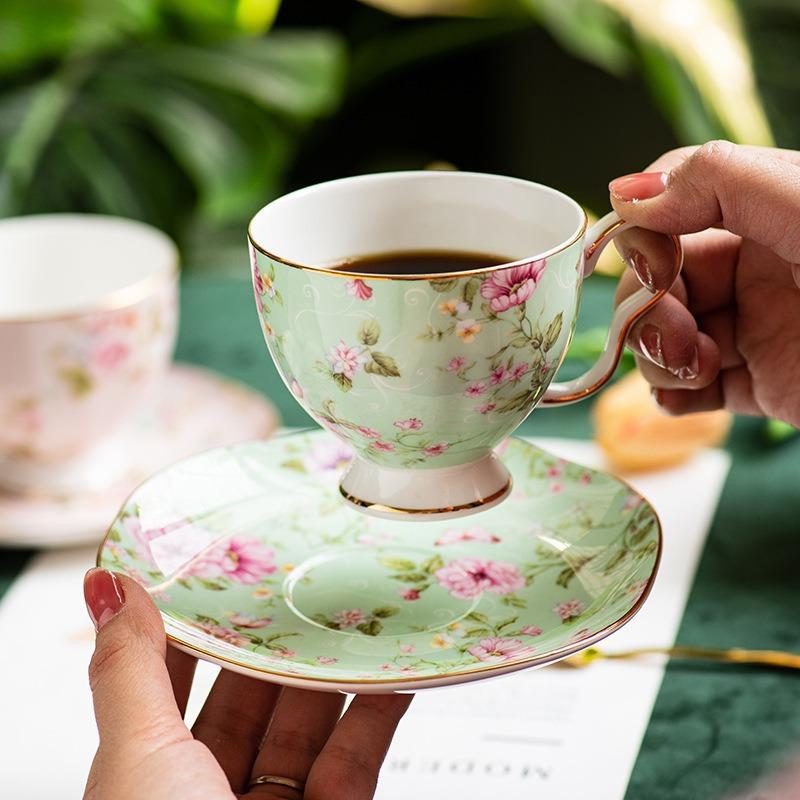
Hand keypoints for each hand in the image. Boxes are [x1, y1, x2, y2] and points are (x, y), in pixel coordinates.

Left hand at [83, 569, 411, 799]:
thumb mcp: (137, 756)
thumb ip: (128, 667)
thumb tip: (107, 586)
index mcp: (148, 772)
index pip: (170, 678)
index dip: (197, 625)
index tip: (225, 573)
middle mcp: (209, 790)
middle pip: (248, 694)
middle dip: (276, 640)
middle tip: (303, 583)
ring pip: (307, 720)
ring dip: (334, 669)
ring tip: (357, 612)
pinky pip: (357, 756)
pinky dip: (379, 712)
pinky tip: (393, 673)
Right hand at [610, 141, 799, 424]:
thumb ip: (720, 183)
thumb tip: (622, 195)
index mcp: (771, 211)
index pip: (673, 206)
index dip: (642, 236)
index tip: (650, 268)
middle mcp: (758, 265)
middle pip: (659, 275)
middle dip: (649, 307)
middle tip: (679, 339)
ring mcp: (757, 327)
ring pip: (666, 331)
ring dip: (657, 353)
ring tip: (693, 370)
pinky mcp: (763, 384)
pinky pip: (690, 386)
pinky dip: (670, 393)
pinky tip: (682, 397)